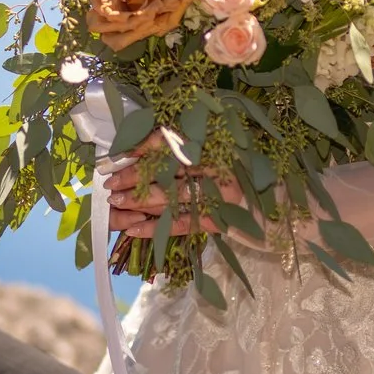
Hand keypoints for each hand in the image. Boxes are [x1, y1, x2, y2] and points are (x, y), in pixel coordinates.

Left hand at [105, 150, 236, 241]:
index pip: (173, 143)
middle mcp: (218, 168)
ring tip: (116, 204)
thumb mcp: (206, 145)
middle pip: (169, 171)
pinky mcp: (217, 220)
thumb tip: (131, 150)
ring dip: (140, 202)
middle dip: (135, 179)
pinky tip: (133, 230)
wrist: (262, 197)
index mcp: (215, 143)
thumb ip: (173, 144)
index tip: (120, 156)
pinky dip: (155, 228)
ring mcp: (219, 197)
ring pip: (172, 198)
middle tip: (111, 184)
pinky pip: (180, 225)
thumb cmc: (229, 164)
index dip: (143, 148)